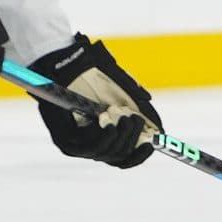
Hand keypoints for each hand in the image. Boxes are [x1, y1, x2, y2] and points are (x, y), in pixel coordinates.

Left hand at [32, 34, 161, 167]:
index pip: (122, 158)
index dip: (138, 156)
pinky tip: (110, 125)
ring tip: (125, 119)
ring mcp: (74, 145)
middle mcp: (88, 145)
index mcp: (102, 137)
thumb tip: (159, 129)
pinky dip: (104, 138)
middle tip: (135, 120)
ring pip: (105, 155)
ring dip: (120, 137)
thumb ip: (138, 112)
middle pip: (116, 158)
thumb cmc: (93, 75)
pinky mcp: (63, 140)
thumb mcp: (121, 94)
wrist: (68, 63)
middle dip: (131, 140)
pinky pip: (88, 148)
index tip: (151, 145)